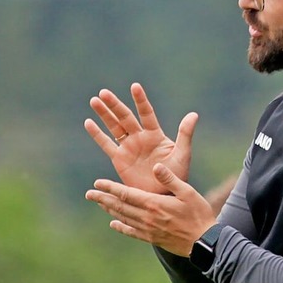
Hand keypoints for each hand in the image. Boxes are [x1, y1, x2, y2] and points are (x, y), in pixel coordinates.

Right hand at [84, 83, 198, 193]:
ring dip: (104, 114)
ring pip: (114, 127)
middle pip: (125, 117)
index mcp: (155, 134)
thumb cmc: (176, 175)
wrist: (163, 196)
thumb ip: (185, 134)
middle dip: (115, 105)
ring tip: (94, 100)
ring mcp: (129, 147)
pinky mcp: (120, 159)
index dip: (140, 100)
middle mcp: (140, 137)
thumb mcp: (182, 154)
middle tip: (104, 92)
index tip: (135, 86)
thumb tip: (194, 114)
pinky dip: (97, 134)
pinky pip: (107, 144)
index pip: (146, 113)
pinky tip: (88, 122)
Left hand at [85, 163, 216, 255]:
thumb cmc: (198, 213)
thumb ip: (170, 179)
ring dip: (110, 210)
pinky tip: (114, 223)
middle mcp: (147, 217)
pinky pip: (132, 232)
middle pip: (120, 207)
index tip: (97, 183)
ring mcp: (148, 229)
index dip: (110, 188)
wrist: (205, 242)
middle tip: (89, 194)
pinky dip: (121, 227)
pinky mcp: (153, 238)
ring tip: (99, 203)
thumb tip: (156, 166)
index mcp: (154, 203)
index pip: (126, 194)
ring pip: (124, 218)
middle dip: (103, 199)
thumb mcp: (188, 191)